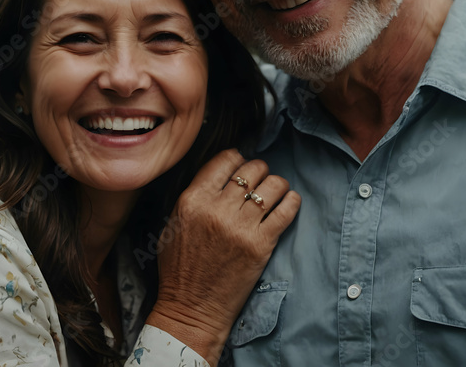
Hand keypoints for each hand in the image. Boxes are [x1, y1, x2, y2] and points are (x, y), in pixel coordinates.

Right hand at [145, 149, 299, 364]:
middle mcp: (216, 209)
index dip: (237, 158)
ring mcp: (240, 227)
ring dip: (278, 184)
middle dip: (260, 170)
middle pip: (251, 170)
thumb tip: (219, 176)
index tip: (242, 164)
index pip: (224, 161)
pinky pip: (286, 211)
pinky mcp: (261, 245)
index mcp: (192, 201)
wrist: (192, 308)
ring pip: (272, 186)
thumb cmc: (179, 269)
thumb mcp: (173, 225)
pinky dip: (292, 201)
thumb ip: (194, 198)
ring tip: (277, 189)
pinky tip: (290, 201)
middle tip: (261, 178)